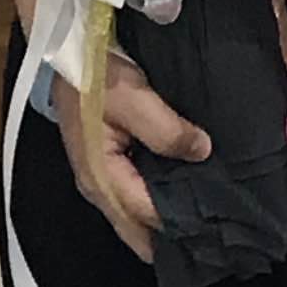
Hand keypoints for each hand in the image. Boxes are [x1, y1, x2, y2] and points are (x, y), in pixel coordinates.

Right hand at [55, 55, 209, 265]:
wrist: (68, 52)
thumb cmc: (95, 76)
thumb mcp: (133, 97)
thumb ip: (167, 130)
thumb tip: (202, 152)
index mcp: (103, 179)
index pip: (148, 216)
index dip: (182, 223)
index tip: (217, 227)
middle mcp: (99, 189)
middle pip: (139, 230)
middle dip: (172, 234)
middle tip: (215, 232)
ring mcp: (101, 179)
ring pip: (137, 216)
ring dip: (166, 217)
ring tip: (207, 213)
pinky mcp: (107, 166)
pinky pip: (136, 194)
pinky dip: (158, 198)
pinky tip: (185, 188)